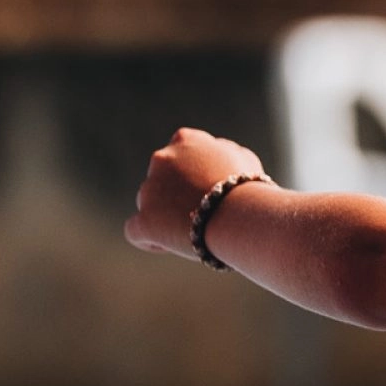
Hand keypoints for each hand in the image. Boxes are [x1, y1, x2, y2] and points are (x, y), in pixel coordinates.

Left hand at [125, 128, 266, 258]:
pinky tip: (169, 244)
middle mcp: (162, 159)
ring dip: (165, 215)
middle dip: (176, 194)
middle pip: (162, 179)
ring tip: (192, 232)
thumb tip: (219, 157)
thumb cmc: (249, 189)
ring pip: (149, 203)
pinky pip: (136, 231)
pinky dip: (150, 238)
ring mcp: (149, 190)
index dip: (190, 171)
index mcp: (186, 141)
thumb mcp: (244, 160)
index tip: (205, 186)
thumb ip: (225, 154)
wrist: (241, 216)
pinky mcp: (144, 221)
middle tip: (201, 213)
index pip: (179, 151)